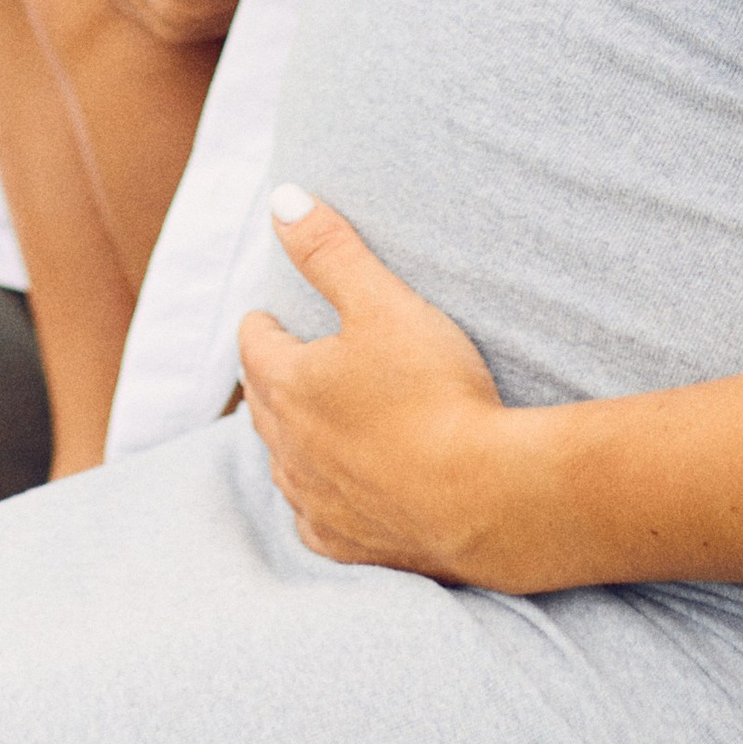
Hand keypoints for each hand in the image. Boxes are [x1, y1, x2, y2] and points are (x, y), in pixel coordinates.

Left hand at [238, 189, 512, 577]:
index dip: (264, 323)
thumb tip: (283, 199)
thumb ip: (331, 251)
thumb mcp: (385, 303)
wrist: (487, 497)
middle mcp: (288, 448)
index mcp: (288, 385)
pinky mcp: (346, 544)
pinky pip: (314, 518)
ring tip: (308, 421)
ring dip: (290, 437)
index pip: (255, 343)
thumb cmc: (436, 393)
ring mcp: (315, 501)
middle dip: (270, 376)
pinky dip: (318, 498)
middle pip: (262, 402)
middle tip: (284, 358)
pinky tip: (333, 494)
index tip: (269, 314)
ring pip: (283, 462)